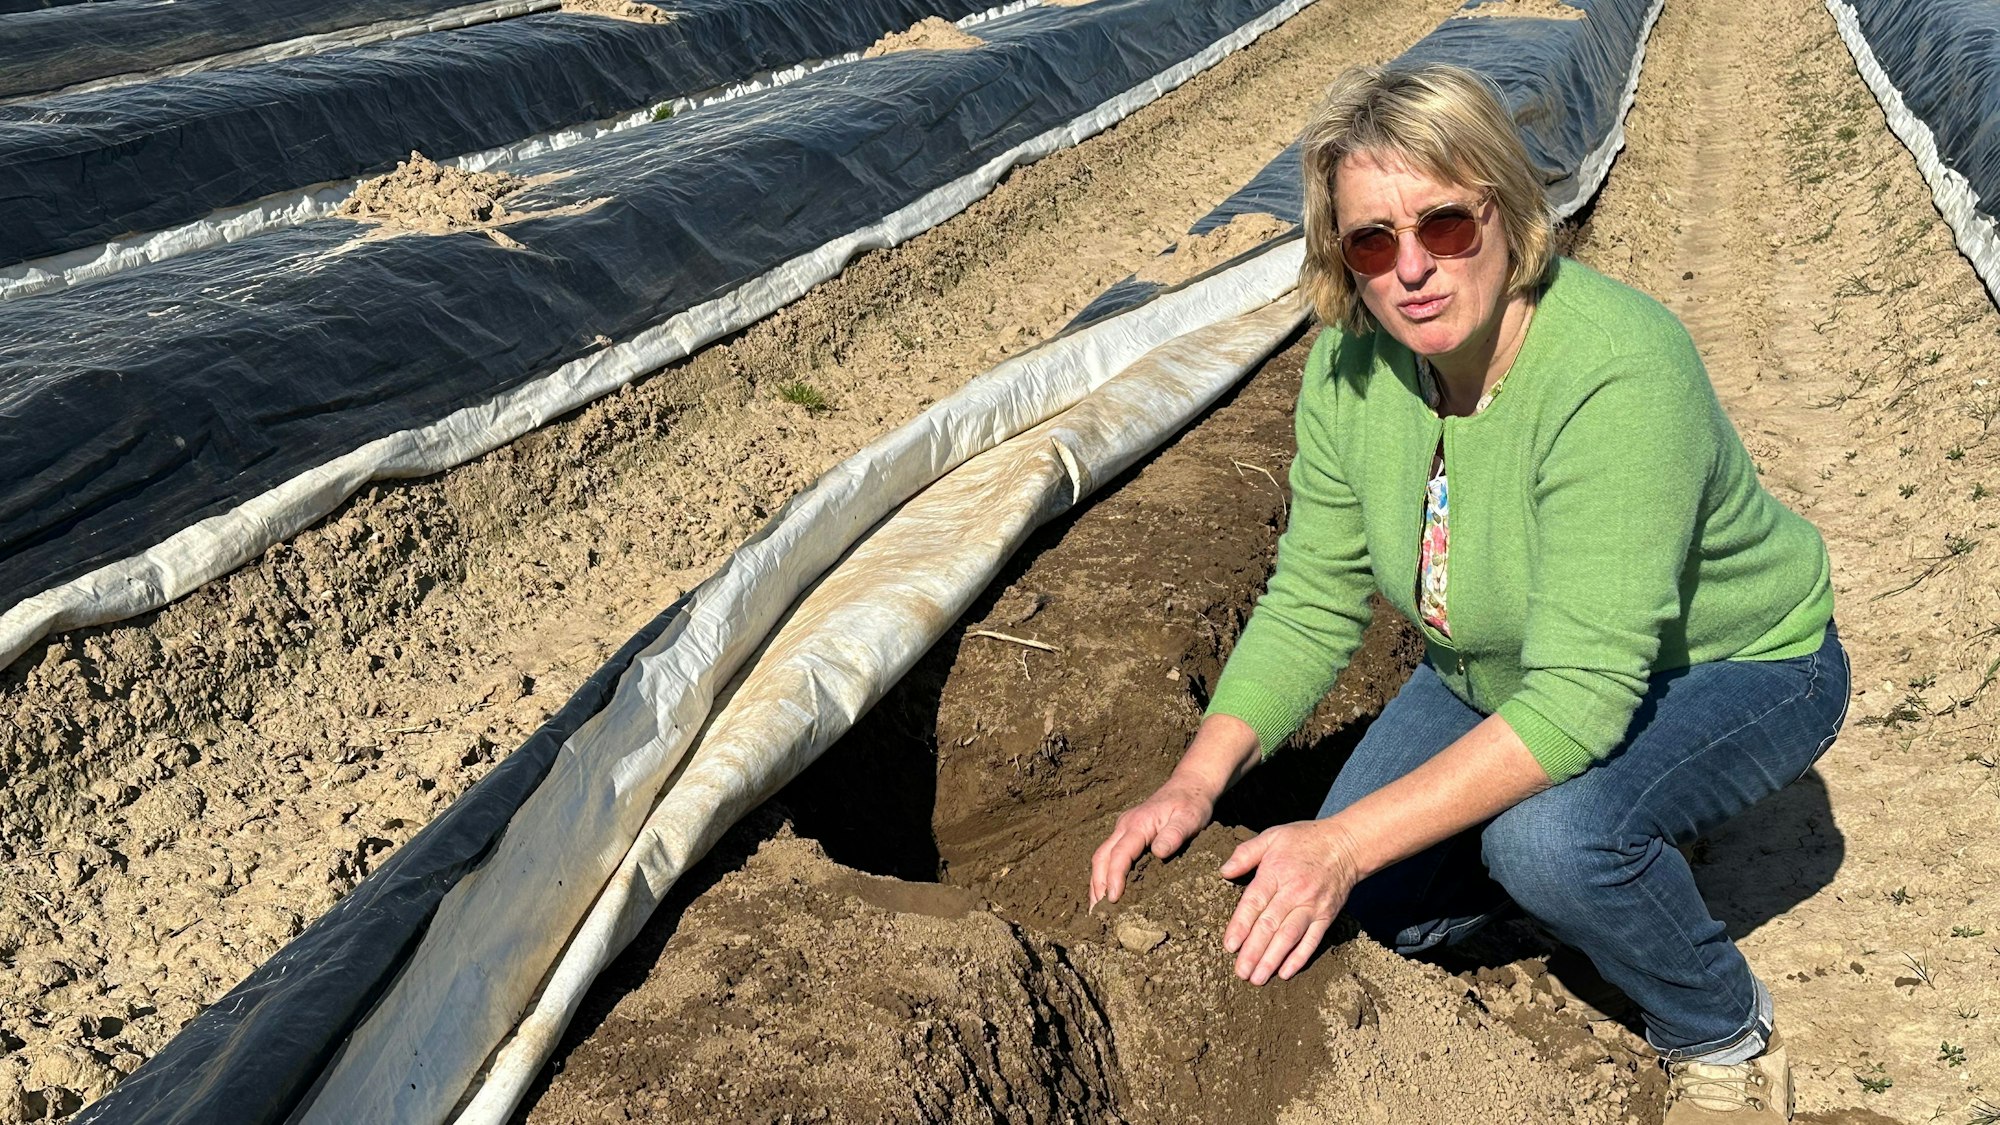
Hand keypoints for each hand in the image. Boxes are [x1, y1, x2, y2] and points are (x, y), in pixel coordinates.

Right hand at [1088, 778, 1215, 908]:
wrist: (1190, 786)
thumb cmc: (1191, 804)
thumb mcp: (1189, 819)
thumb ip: (1174, 835)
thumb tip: (1158, 853)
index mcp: (1137, 825)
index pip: (1119, 854)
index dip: (1113, 877)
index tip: (1112, 899)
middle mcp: (1125, 827)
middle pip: (1102, 857)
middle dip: (1097, 884)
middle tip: (1097, 913)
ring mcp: (1124, 830)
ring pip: (1102, 857)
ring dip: (1097, 881)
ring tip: (1097, 908)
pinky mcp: (1128, 835)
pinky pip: (1110, 855)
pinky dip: (1105, 874)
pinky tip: (1108, 890)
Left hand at [1218, 819, 1358, 984]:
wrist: (1347, 845)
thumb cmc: (1304, 840)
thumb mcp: (1272, 836)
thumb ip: (1246, 853)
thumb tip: (1224, 871)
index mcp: (1275, 872)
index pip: (1254, 903)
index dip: (1241, 926)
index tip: (1230, 946)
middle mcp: (1294, 892)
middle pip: (1270, 925)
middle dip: (1254, 951)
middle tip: (1241, 973)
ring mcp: (1312, 906)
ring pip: (1289, 936)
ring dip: (1273, 959)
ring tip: (1258, 978)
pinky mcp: (1326, 916)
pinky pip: (1312, 940)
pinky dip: (1299, 957)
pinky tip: (1286, 973)